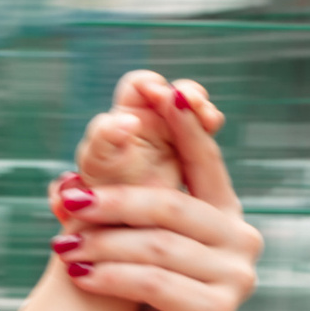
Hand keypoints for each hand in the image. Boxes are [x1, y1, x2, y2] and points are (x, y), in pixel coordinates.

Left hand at [46, 73, 257, 310]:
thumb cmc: (130, 293)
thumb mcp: (131, 237)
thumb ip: (124, 197)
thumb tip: (76, 163)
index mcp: (225, 212)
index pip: (204, 158)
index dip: (183, 124)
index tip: (159, 89)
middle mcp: (241, 239)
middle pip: (171, 206)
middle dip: (114, 202)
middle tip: (69, 200)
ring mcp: (236, 277)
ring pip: (157, 246)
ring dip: (102, 244)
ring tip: (61, 248)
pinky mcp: (217, 310)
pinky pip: (154, 282)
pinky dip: (110, 276)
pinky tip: (79, 276)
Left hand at [74, 70, 217, 189]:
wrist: (122, 226)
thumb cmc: (100, 191)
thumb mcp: (98, 164)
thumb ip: (104, 138)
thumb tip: (125, 120)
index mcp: (124, 115)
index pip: (139, 85)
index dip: (150, 84)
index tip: (158, 95)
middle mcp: (150, 121)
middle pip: (173, 93)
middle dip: (186, 94)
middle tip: (193, 103)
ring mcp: (172, 136)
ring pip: (192, 111)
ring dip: (201, 109)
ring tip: (208, 119)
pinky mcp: (190, 154)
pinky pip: (203, 133)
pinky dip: (208, 125)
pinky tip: (211, 127)